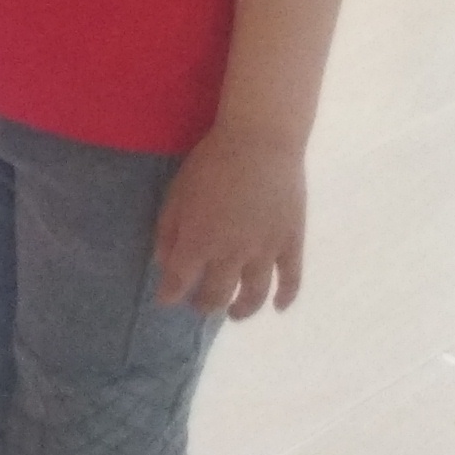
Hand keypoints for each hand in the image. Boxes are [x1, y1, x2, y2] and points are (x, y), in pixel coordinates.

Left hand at [152, 126, 307, 319]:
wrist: (260, 142)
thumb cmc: (212, 162)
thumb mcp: (177, 192)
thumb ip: (167, 231)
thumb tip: (163, 262)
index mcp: (198, 242)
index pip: (179, 283)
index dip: (170, 295)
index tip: (166, 299)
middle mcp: (230, 256)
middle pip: (215, 294)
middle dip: (203, 305)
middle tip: (200, 305)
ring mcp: (264, 252)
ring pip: (253, 295)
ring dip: (241, 309)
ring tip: (234, 312)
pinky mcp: (291, 243)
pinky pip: (291, 279)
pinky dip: (285, 297)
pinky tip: (279, 306)